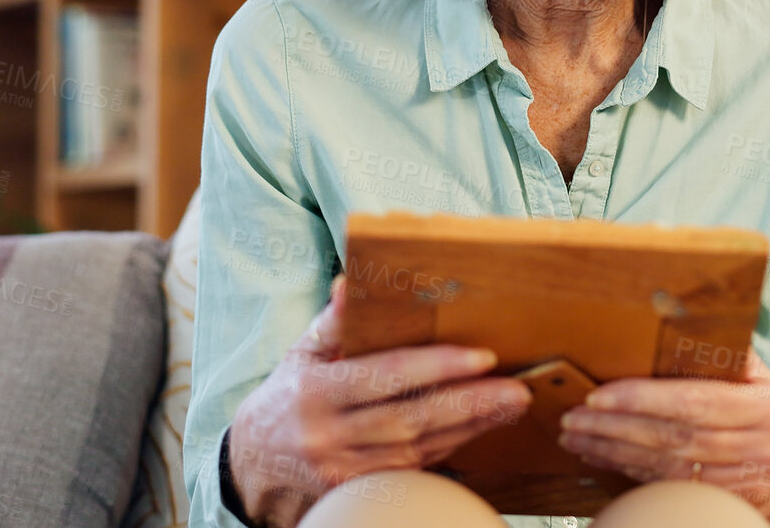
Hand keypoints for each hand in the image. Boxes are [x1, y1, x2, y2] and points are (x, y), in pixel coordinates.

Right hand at [226, 276, 532, 526]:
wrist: (255, 460)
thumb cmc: (288, 394)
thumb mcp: (302, 352)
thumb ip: (333, 320)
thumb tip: (351, 279)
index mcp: (317, 393)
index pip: (386, 377)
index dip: (436, 367)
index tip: (480, 357)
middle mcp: (331, 435)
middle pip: (411, 419)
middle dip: (469, 403)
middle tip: (514, 389)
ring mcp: (345, 469)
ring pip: (419, 449)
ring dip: (470, 427)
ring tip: (510, 405)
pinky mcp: (360, 490)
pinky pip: (415, 467)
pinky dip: (451, 447)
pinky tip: (480, 428)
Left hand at [555, 350, 769, 522]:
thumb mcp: (762, 378)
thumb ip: (725, 352)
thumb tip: (677, 315)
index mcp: (764, 408)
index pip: (694, 402)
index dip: (643, 399)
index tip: (600, 394)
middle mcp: (757, 448)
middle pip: (672, 438)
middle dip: (615, 427)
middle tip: (574, 416)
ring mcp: (743, 482)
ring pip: (664, 467)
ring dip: (612, 451)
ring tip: (576, 435)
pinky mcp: (725, 504)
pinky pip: (666, 486)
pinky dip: (627, 471)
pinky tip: (600, 456)